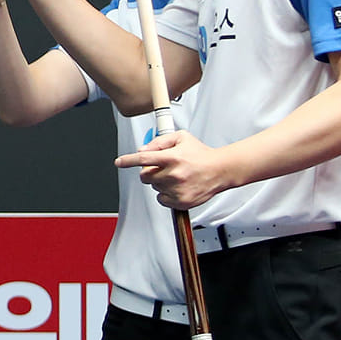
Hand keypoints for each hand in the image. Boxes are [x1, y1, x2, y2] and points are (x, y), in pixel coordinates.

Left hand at [115, 131, 234, 208]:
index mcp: (173, 157)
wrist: (221, 170)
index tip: (119, 162)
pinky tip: (177, 186)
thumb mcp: (181, 138)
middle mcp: (174, 174)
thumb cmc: (201, 154)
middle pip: (145, 176)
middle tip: (161, 168)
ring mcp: (177, 189)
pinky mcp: (181, 201)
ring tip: (175, 176)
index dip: (128, 160)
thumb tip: (143, 149)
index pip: (144, 159)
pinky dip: (165, 194)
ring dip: (159, 182)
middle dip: (148, 171)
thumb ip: (160, 141)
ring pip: (154, 187)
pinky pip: (162, 200)